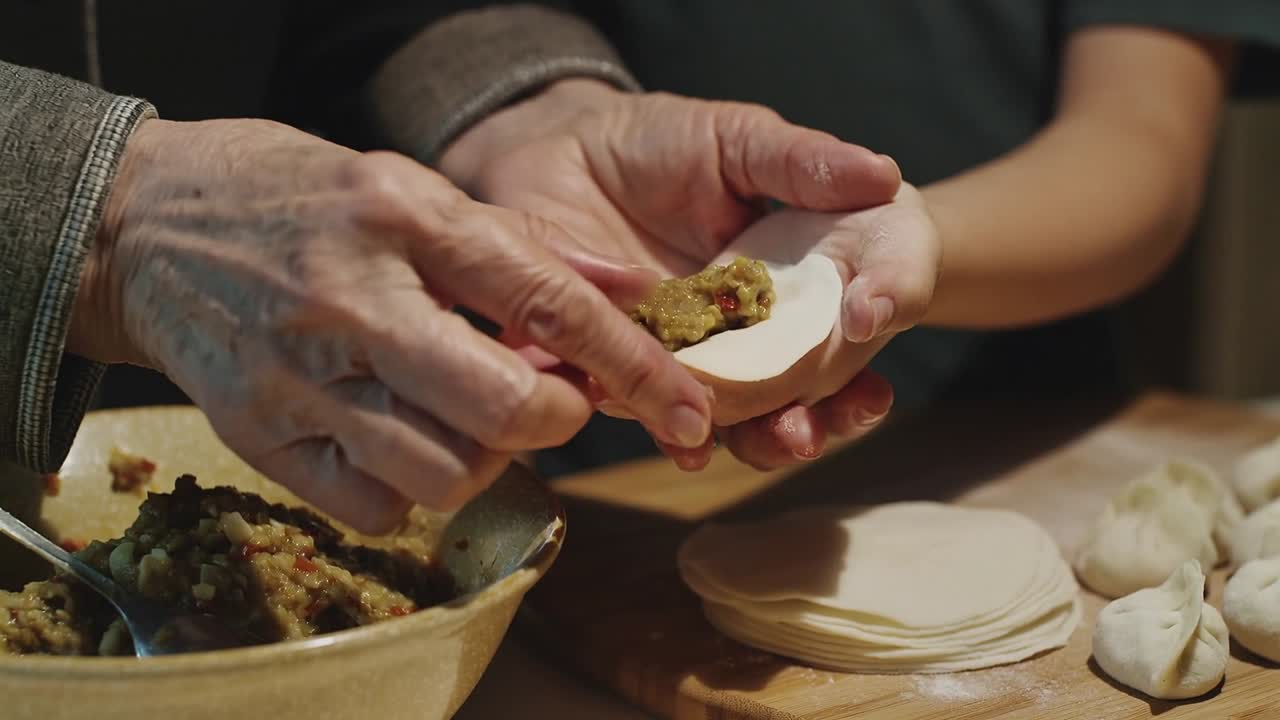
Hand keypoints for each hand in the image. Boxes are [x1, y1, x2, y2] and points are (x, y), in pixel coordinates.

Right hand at [68, 118, 712, 531]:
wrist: (148, 224)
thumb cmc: (303, 203)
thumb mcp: (410, 191)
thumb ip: (519, 250)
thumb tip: (632, 299)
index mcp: (403, 215)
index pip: (547, 300)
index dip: (633, 363)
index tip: (687, 408)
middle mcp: (352, 297)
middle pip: (503, 407)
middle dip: (556, 421)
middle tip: (549, 403)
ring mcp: (298, 374)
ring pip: (445, 472)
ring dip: (483, 458)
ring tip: (459, 414)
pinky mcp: (256, 435)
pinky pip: (376, 508)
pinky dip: (410, 490)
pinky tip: (397, 438)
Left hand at [440, 80, 938, 469]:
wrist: (559, 146)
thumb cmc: (661, 140)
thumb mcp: (738, 140)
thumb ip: (802, 164)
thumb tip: (882, 175)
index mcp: (787, 288)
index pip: (836, 343)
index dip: (860, 375)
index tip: (873, 375)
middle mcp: (742, 336)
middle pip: (789, 400)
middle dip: (807, 427)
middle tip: (808, 429)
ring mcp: (683, 356)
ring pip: (729, 419)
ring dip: (754, 441)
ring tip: (769, 440)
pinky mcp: (621, 365)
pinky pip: (649, 408)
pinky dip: (670, 427)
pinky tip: (686, 438)